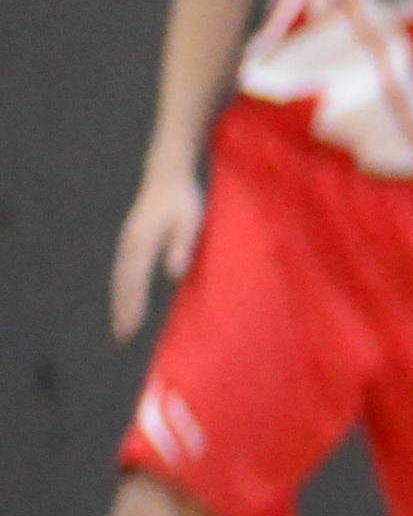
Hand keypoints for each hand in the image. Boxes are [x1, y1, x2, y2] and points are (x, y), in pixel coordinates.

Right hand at [110, 173, 198, 339]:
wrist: (167, 178)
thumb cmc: (183, 202)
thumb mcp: (190, 222)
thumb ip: (181, 246)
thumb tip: (173, 273)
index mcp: (141, 242)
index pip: (135, 281)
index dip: (133, 306)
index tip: (132, 328)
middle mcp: (128, 244)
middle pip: (122, 284)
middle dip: (123, 311)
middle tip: (123, 338)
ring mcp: (126, 243)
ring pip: (120, 279)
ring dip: (120, 303)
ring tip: (122, 327)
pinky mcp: (130, 242)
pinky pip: (123, 271)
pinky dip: (122, 290)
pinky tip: (125, 302)